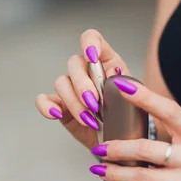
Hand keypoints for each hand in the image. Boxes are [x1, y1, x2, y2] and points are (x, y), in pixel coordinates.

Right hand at [35, 29, 130, 149]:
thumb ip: (127, 86)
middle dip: (82, 84)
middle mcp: (86, 72)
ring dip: (74, 102)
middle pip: (74, 63)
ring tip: (89, 120)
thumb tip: (116, 76)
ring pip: (61, 83)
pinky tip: (56, 114)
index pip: (92, 39)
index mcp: (106, 62)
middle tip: (94, 104)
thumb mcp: (136, 99)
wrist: (121, 140)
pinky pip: (44, 100)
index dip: (89, 43)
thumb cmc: (130, 117)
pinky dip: (46, 106)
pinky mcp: (60, 106)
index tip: (92, 57)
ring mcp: (71, 89)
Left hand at [89, 78, 180, 180]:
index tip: (121, 85)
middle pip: (146, 149)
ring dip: (114, 174)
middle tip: (100, 148)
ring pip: (140, 176)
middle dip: (116, 149)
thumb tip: (135, 118)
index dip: (145, 98)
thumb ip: (174, 134)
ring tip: (99, 170)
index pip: (170, 111)